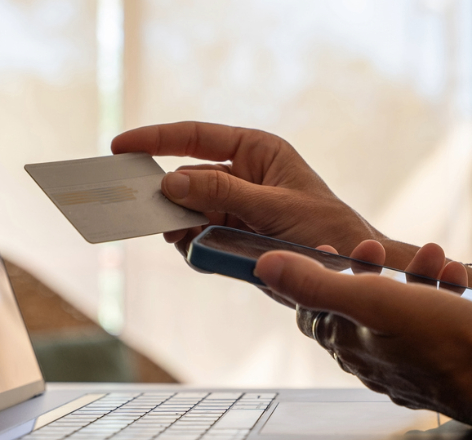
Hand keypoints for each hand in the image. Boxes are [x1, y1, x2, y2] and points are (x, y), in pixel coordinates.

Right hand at [111, 122, 380, 254]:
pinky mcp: (234, 234)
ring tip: (181, 237)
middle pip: (187, 177)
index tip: (120, 146)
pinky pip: (199, 235)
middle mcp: (242, 173)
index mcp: (255, 150)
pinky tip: (197, 251)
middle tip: (147, 213)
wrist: (350, 271)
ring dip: (180, 224)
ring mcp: (236, 205)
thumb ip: (223, 193)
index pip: (196, 136)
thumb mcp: (275, 207)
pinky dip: (193, 244)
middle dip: (169, 196)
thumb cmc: (326, 227)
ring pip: (189, 210)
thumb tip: (172, 180)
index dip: (156, 139)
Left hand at [267, 241, 471, 435]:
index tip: (331, 249)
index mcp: (349, 342)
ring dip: (411, 275)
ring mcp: (408, 363)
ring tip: (433, 256)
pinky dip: (439, 294)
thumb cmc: (447, 344)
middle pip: (356, 305)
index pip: (311, 310)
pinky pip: (430, 322)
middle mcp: (373, 358)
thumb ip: (317, 285)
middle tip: (382, 247)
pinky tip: (454, 278)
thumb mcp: (375, 301)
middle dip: (370, 266)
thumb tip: (266, 268)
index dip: (316, 274)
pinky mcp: (441, 363)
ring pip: (397, 309)